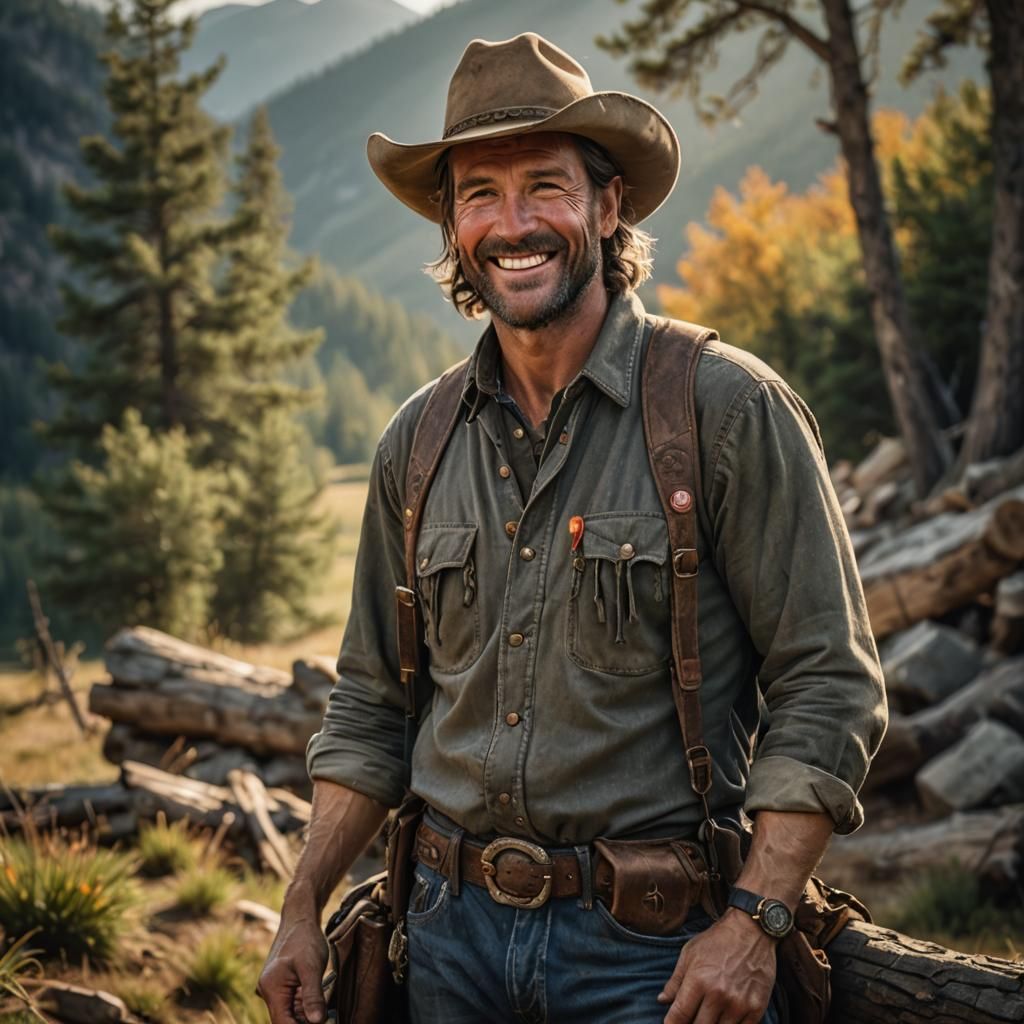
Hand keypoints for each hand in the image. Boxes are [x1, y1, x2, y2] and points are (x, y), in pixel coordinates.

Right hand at [257, 915, 328, 1023]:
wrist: (300, 918)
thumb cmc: (305, 938)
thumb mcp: (312, 966)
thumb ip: (313, 995)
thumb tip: (317, 1022)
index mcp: (271, 989)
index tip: (321, 1022)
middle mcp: (269, 992)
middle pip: (287, 1021)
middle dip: (307, 1021)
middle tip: (328, 1016)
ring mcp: (276, 989)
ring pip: (292, 1014)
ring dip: (308, 1014)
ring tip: (326, 1009)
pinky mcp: (284, 986)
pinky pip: (294, 1004)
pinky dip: (307, 1005)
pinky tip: (320, 999)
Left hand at [657, 910, 776, 1023]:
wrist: (751, 930)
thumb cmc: (717, 940)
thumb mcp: (690, 953)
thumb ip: (675, 980)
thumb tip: (662, 1001)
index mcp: (698, 980)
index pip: (679, 1016)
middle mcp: (718, 995)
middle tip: (691, 1018)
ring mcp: (739, 1004)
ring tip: (707, 1016)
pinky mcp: (756, 1008)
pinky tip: (725, 1019)